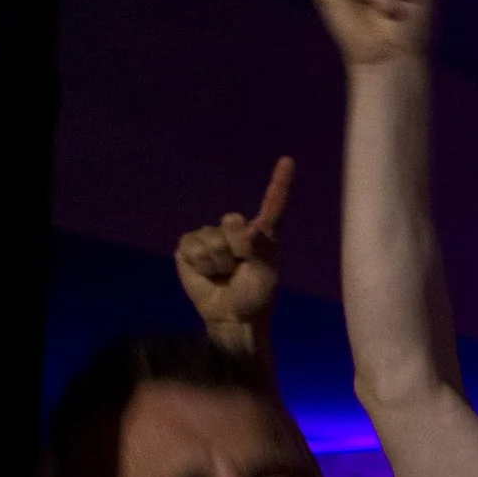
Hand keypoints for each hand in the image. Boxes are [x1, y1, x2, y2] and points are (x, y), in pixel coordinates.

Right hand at [176, 157, 292, 332]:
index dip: (279, 182)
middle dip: (235, 248)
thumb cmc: (255, 296)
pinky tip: (207, 272)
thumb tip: (243, 227)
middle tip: (239, 267)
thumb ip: (260, 250)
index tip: (288, 160)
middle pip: (232, 221)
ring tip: (224, 273)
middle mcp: (237, 230)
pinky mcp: (190, 246)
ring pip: (211, 237)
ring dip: (218, 261)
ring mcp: (211, 236)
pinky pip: (193, 246)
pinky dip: (201, 263)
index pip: (272, 203)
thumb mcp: (266, 275)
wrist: (232, 316)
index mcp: (262, 233)